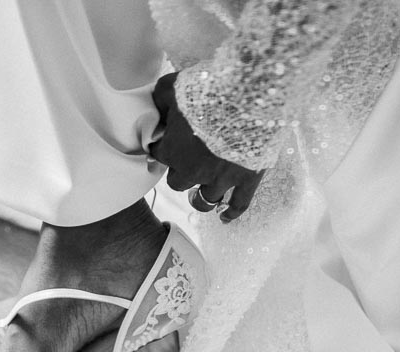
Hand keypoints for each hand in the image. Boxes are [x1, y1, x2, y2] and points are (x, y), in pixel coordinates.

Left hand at [150, 72, 263, 222]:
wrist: (246, 96)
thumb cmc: (208, 89)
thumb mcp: (172, 85)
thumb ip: (159, 99)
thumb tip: (154, 105)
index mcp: (173, 151)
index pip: (158, 155)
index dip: (160, 148)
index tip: (164, 141)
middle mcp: (193, 172)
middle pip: (178, 182)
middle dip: (180, 172)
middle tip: (185, 162)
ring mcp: (221, 180)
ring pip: (204, 199)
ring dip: (200, 195)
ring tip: (200, 192)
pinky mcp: (246, 180)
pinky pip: (238, 205)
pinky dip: (230, 213)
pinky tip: (224, 218)